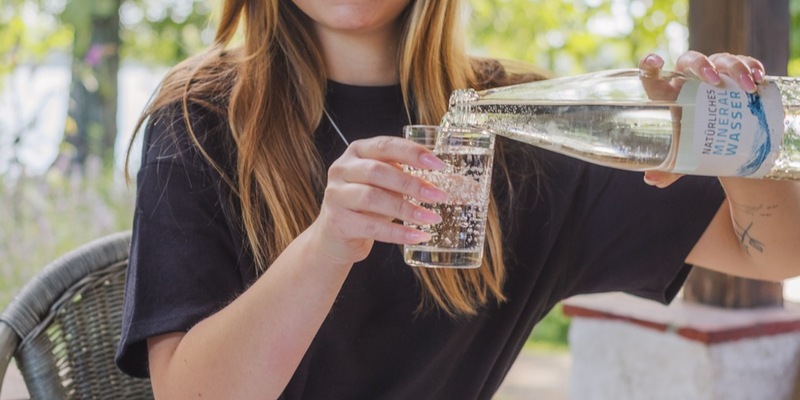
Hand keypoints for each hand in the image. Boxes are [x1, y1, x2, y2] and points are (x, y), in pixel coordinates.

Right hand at [307, 136, 448, 264]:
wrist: (335, 237)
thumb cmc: (367, 206)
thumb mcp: (389, 187)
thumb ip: (414, 180)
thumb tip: (461, 184)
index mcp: (357, 152)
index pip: (386, 145)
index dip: (413, 153)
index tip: (438, 165)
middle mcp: (342, 169)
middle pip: (378, 171)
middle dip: (412, 183)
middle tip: (439, 196)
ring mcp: (336, 195)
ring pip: (373, 198)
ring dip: (407, 209)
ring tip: (432, 218)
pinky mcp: (337, 221)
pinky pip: (371, 227)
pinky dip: (398, 232)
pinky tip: (418, 236)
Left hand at [636, 52, 765, 187]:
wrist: (719, 138)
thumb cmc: (691, 140)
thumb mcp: (680, 154)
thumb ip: (667, 168)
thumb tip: (653, 179)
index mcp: (666, 93)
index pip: (651, 74)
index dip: (649, 64)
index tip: (655, 63)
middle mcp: (688, 78)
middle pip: (691, 60)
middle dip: (702, 65)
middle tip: (714, 80)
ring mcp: (713, 72)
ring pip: (720, 59)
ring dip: (735, 68)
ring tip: (747, 85)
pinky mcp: (734, 74)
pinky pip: (744, 62)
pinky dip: (752, 67)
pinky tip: (759, 78)